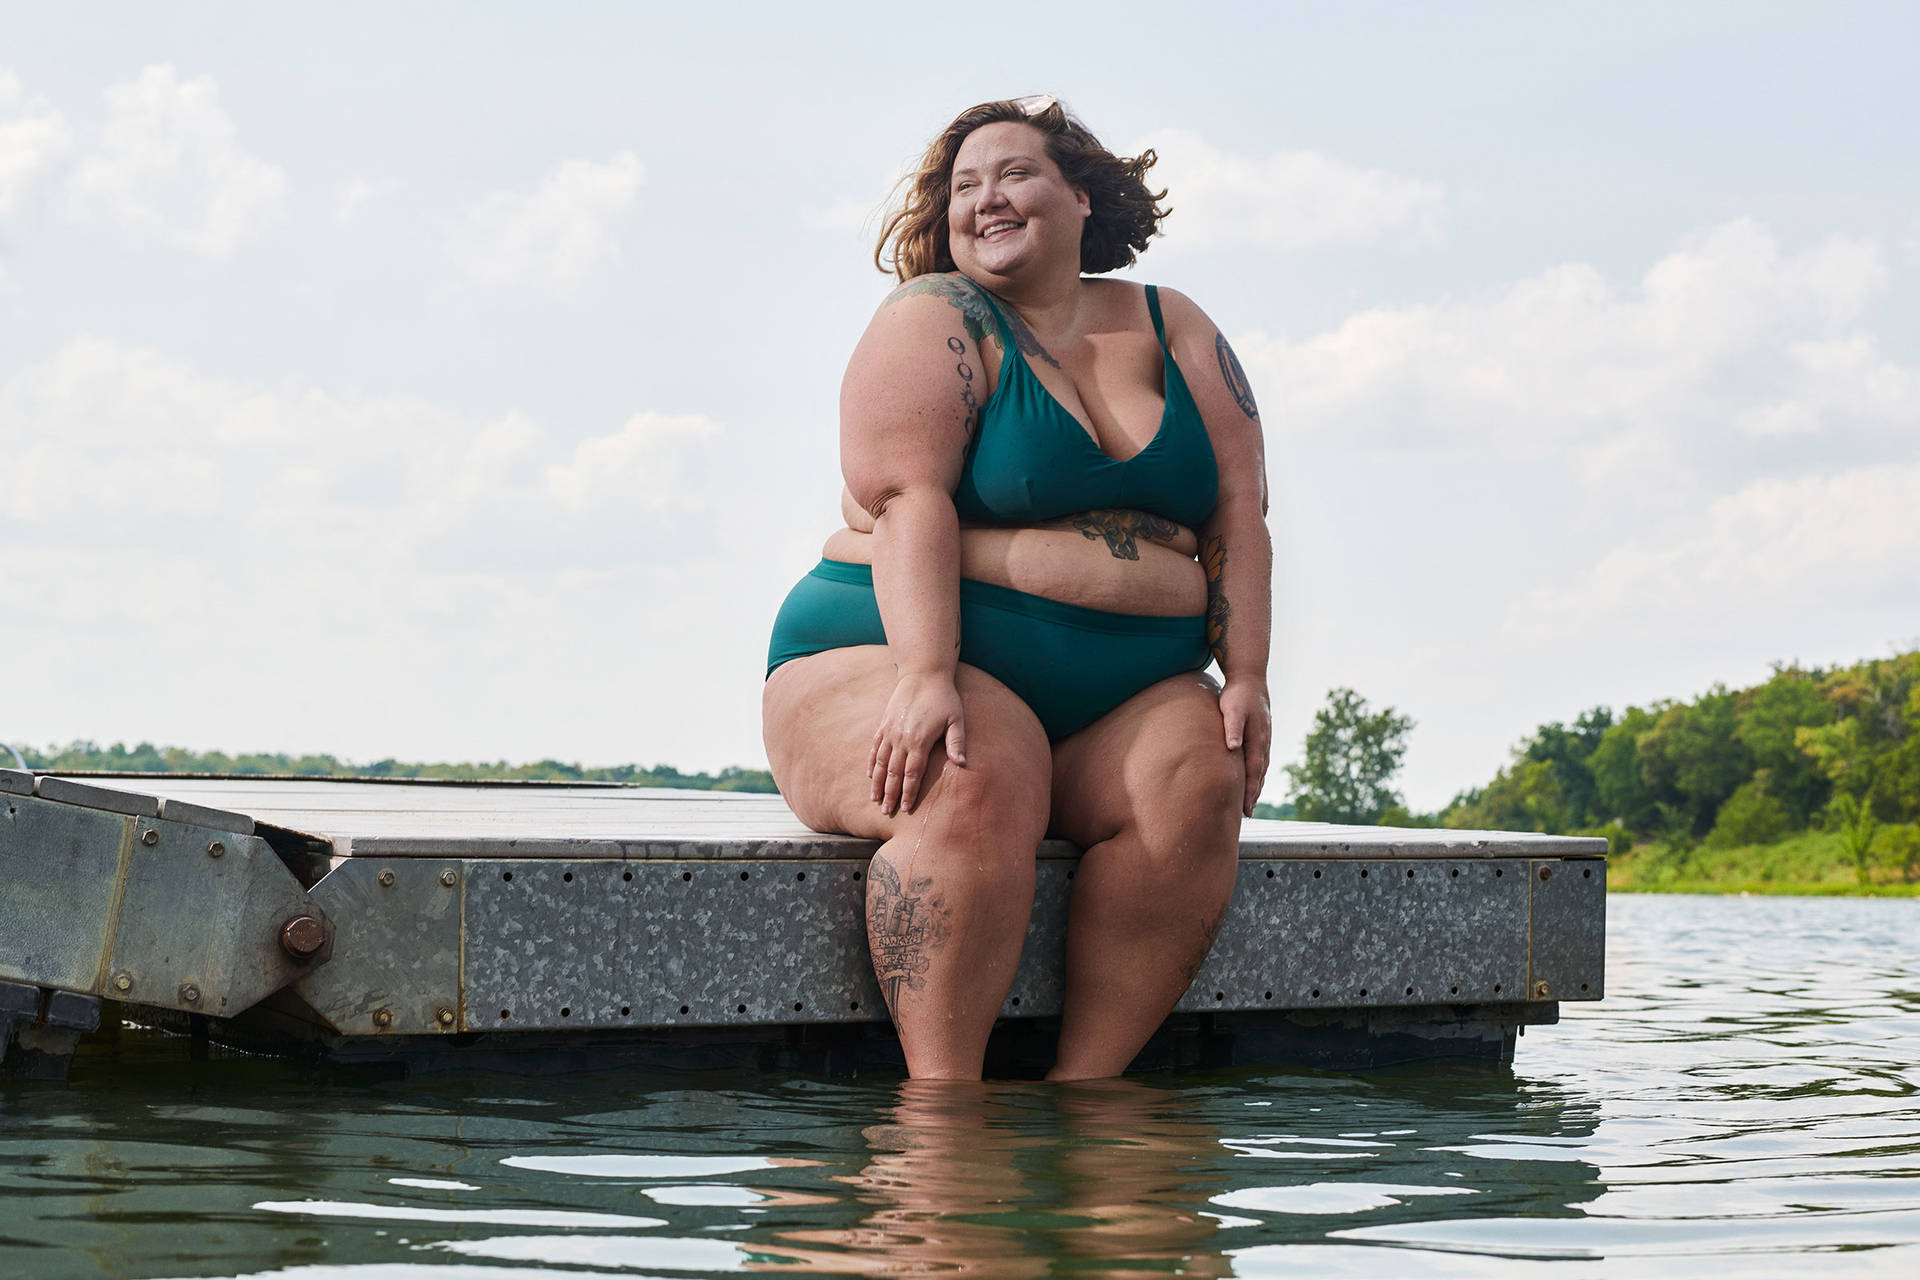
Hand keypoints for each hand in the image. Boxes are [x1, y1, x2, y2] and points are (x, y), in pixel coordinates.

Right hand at [868, 671, 966, 815]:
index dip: (908, 793)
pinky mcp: (884, 725)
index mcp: (919, 741)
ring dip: (878, 783)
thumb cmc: (944, 698)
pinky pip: (875, 748)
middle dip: (890, 794)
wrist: (923, 674)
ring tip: (875, 800)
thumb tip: (962, 763)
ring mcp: (889, 732)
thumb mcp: (956, 719)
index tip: (906, 809)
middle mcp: (901, 739)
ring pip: (881, 763)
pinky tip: (870, 776)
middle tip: (886, 812)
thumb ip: (957, 742)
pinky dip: (872, 764)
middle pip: (893, 773)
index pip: (912, 774)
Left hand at [1218, 676, 1271, 817]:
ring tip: (1249, 803)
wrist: (1250, 679)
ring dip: (1256, 786)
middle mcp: (1263, 743)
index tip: (1246, 808)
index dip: (1250, 791)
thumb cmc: (1238, 695)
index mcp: (1257, 740)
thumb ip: (1232, 728)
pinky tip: (1251, 780)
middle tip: (1247, 813)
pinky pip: (1258, 760)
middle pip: (1259, 775)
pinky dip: (1256, 774)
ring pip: (1260, 769)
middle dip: (1254, 794)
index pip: (1254, 772)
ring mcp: (1263, 740)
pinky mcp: (1259, 736)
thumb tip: (1233, 748)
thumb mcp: (1233, 709)